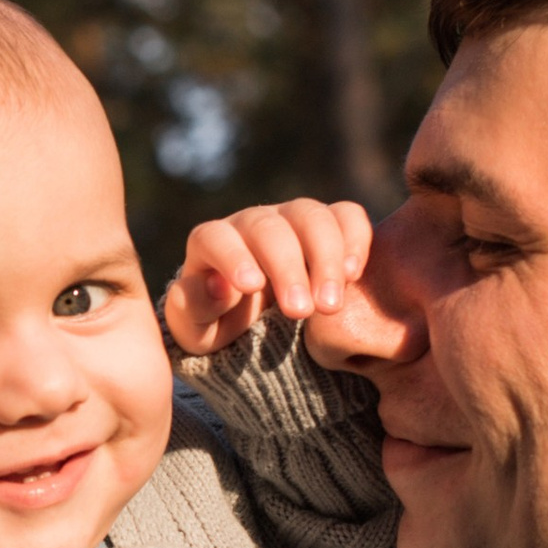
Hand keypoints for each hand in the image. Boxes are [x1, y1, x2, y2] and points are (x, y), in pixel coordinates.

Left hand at [165, 198, 374, 354]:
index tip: (252, 286)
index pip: (216, 238)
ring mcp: (292, 218)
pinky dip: (354, 239)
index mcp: (212, 243)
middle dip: (288, 268)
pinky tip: (352, 276)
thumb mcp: (196, 331)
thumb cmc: (219, 324)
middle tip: (300, 312)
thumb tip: (217, 286)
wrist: (255, 323)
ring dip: (325, 259)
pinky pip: (347, 215)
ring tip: (330, 306)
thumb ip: (193, 309)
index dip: (233, 256)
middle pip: (270, 228)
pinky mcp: (329, 225)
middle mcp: (252, 222)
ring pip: (312, 216)